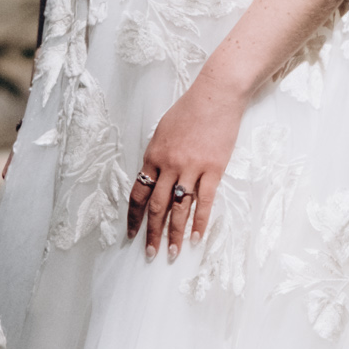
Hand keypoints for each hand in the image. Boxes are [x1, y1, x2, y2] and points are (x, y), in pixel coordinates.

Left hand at [124, 71, 246, 259]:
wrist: (216, 95)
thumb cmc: (190, 109)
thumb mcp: (163, 130)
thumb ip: (157, 156)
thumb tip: (154, 178)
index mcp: (153, 156)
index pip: (138, 193)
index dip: (134, 217)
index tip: (131, 235)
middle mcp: (169, 165)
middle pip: (156, 206)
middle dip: (152, 232)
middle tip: (151, 253)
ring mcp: (191, 168)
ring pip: (179, 208)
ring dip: (175, 233)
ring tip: (173, 253)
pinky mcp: (213, 169)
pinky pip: (204, 201)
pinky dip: (200, 221)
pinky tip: (196, 238)